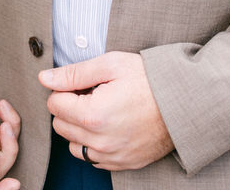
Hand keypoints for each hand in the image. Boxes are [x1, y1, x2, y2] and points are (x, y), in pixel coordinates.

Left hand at [39, 52, 172, 171]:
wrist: (185, 102)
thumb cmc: (149, 79)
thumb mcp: (111, 65)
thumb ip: (73, 73)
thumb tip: (44, 78)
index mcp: (93, 115)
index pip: (54, 104)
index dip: (64, 89)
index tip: (81, 84)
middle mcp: (100, 142)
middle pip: (60, 125)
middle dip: (69, 108)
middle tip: (91, 94)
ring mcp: (112, 156)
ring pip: (73, 145)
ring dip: (79, 128)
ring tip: (100, 110)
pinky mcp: (124, 164)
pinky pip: (93, 158)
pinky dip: (94, 144)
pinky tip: (110, 126)